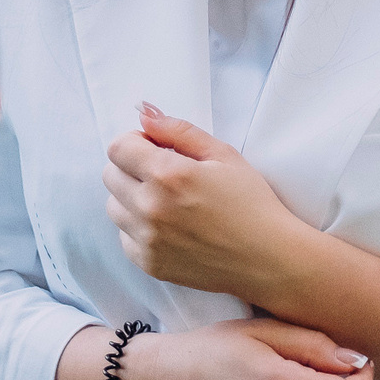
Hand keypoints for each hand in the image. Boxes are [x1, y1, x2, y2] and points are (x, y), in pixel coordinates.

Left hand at [103, 105, 312, 300]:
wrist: (269, 259)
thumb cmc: (252, 203)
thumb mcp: (223, 154)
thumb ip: (178, 130)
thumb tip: (144, 115)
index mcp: (168, 175)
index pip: (118, 148)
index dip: (135, 142)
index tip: (154, 148)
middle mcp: (150, 208)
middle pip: (110, 175)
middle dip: (131, 167)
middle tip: (162, 173)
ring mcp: (148, 240)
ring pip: (114, 207)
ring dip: (131, 198)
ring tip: (166, 201)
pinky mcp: (150, 264)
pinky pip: (124, 238)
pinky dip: (138, 229)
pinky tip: (169, 227)